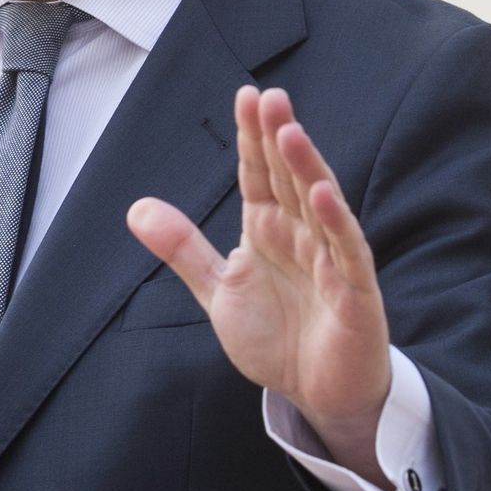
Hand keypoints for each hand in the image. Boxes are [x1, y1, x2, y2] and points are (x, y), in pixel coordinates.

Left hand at [126, 87, 391, 482]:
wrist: (316, 394)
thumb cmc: (277, 337)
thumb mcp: (219, 289)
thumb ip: (183, 249)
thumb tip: (136, 209)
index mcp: (269, 229)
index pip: (260, 174)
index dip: (253, 138)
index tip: (246, 96)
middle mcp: (302, 235)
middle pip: (290, 177)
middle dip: (280, 137)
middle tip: (270, 97)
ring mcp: (332, 259)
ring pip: (320, 204)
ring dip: (307, 167)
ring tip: (290, 131)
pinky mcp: (355, 292)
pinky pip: (346, 251)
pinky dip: (335, 222)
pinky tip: (321, 194)